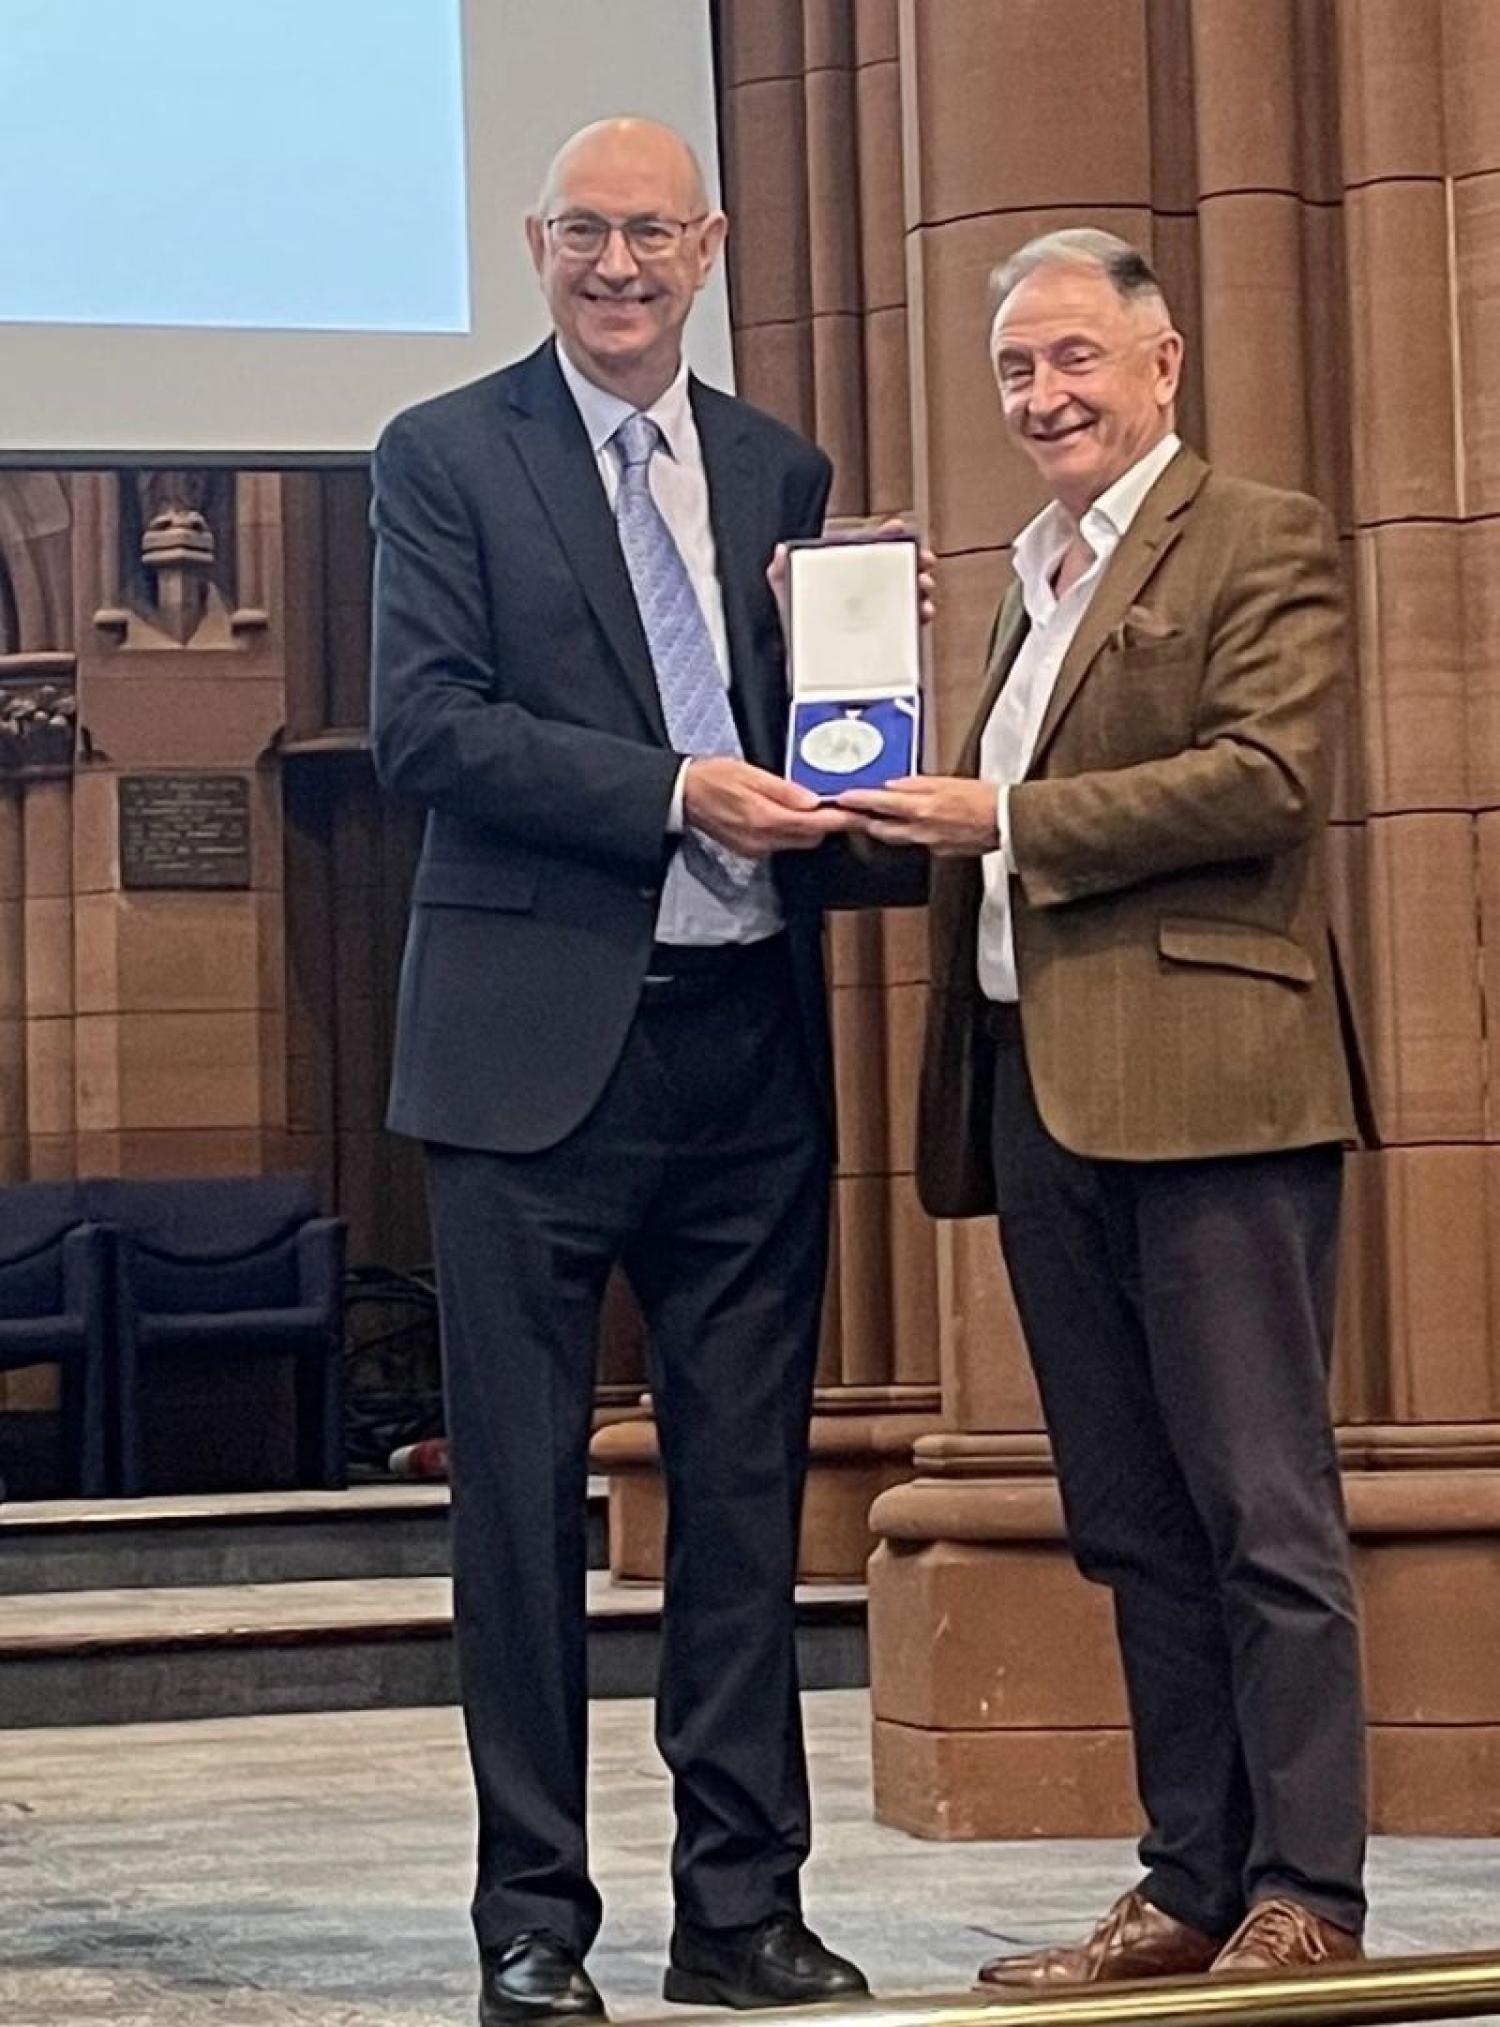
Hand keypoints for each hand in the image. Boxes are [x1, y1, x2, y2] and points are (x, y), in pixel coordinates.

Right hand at [683, 756, 852, 855]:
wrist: (684, 796)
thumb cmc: (713, 779)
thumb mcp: (750, 773)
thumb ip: (784, 790)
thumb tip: (813, 801)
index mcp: (764, 818)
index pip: (814, 824)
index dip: (840, 821)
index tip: (858, 816)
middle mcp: (762, 839)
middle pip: (810, 838)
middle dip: (829, 825)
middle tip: (843, 807)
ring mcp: (757, 848)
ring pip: (798, 843)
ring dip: (811, 828)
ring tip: (820, 809)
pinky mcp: (751, 850)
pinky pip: (782, 844)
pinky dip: (793, 832)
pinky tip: (792, 816)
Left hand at [767, 518, 937, 626]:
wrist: (809, 674)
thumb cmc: (799, 633)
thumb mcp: (788, 599)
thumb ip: (781, 575)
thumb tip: (781, 551)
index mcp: (846, 575)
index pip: (868, 549)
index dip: (886, 536)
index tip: (899, 527)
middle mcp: (866, 591)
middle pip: (896, 567)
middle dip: (914, 559)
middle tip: (923, 559)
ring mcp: (879, 613)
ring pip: (908, 591)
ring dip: (921, 585)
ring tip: (924, 585)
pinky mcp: (889, 635)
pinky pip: (911, 621)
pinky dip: (921, 614)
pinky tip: (924, 612)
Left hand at [835, 776, 998, 855]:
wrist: (1007, 823)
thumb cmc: (985, 799)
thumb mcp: (947, 782)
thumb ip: (917, 784)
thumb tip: (895, 786)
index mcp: (921, 807)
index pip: (880, 803)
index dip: (859, 801)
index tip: (843, 798)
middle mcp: (920, 829)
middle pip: (881, 827)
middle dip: (863, 820)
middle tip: (849, 813)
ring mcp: (928, 843)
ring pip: (895, 837)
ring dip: (881, 828)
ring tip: (872, 819)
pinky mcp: (939, 852)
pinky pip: (916, 842)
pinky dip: (908, 833)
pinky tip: (911, 826)